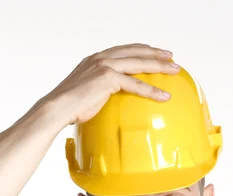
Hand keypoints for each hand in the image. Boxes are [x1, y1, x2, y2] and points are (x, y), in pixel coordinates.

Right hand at [43, 42, 179, 126]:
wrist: (56, 108)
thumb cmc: (68, 107)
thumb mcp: (85, 94)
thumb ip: (98, 91)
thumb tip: (105, 102)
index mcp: (95, 59)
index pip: (124, 49)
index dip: (141, 50)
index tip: (155, 52)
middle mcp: (101, 58)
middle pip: (136, 51)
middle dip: (156, 53)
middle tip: (172, 57)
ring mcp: (105, 66)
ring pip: (140, 63)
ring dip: (160, 66)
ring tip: (175, 71)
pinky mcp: (108, 78)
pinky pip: (136, 84)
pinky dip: (152, 90)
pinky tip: (164, 96)